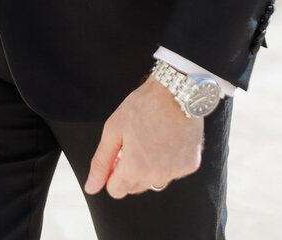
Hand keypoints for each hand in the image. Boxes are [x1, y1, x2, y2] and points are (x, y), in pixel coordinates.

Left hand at [84, 76, 204, 197]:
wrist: (176, 91)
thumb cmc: (144, 105)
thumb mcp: (113, 129)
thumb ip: (101, 162)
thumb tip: (91, 187)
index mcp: (135, 169)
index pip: (115, 190)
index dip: (113, 172)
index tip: (118, 156)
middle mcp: (156, 176)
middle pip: (135, 187)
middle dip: (130, 169)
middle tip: (134, 142)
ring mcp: (175, 172)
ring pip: (154, 181)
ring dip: (150, 167)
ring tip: (151, 139)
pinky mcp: (190, 165)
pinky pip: (173, 172)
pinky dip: (168, 161)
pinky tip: (167, 140)